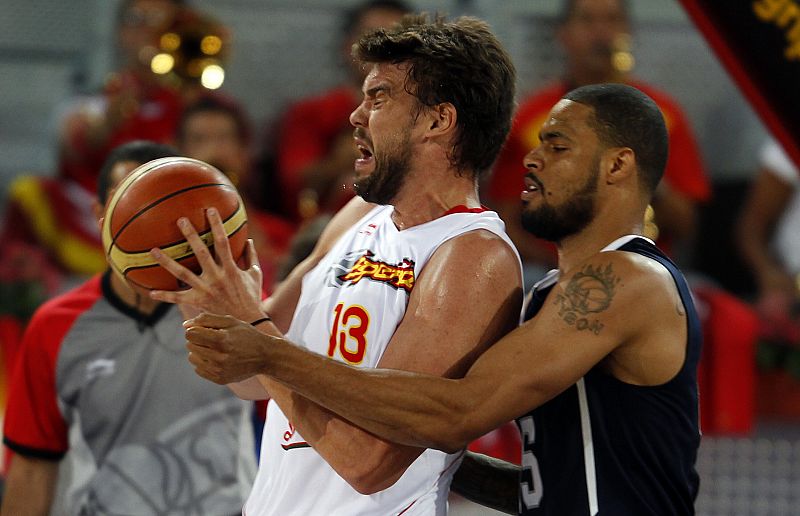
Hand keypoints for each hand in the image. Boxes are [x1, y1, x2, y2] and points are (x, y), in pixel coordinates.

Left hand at [149, 207, 265, 321]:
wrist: (248, 323)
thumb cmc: (252, 297)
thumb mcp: (255, 274)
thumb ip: (251, 256)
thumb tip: (248, 239)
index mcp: (231, 268)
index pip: (223, 242)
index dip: (217, 225)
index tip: (210, 210)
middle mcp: (216, 277)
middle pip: (201, 253)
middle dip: (191, 235)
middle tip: (181, 220)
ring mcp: (206, 290)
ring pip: (183, 274)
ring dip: (167, 262)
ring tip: (153, 250)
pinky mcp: (199, 302)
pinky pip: (179, 299)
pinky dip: (165, 296)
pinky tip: (151, 292)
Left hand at [185, 313, 270, 383]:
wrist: (265, 356)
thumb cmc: (247, 335)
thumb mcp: (230, 321)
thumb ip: (206, 319)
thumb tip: (185, 325)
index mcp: (221, 340)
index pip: (190, 334)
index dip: (196, 329)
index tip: (206, 329)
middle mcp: (219, 357)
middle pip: (190, 345)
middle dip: (198, 339)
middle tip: (214, 338)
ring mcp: (219, 370)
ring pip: (192, 358)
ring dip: (200, 351)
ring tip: (215, 348)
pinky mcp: (220, 379)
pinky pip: (199, 369)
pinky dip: (204, 362)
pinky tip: (218, 358)